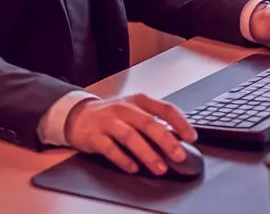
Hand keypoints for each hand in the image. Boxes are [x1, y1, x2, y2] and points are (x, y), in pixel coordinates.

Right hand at [64, 93, 196, 174]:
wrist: (79, 115)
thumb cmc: (112, 115)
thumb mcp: (134, 111)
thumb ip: (154, 121)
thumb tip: (178, 139)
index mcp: (139, 101)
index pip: (165, 108)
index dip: (180, 122)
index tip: (191, 137)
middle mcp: (124, 109)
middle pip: (149, 123)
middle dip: (166, 140)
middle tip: (179, 155)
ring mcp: (108, 122)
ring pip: (131, 137)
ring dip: (147, 153)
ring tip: (160, 167)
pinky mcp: (95, 136)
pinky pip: (110, 149)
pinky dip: (123, 159)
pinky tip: (133, 168)